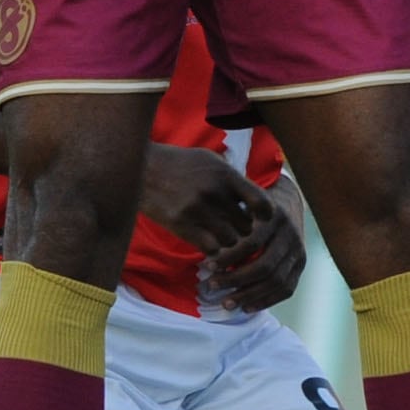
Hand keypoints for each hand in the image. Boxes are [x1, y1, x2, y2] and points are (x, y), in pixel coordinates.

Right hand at [137, 145, 302, 307]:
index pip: (261, 202)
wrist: (144, 168)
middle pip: (246, 226)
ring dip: (228, 240)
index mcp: (226, 175)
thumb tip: (257, 201)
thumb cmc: (181, 164)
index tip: (260, 218)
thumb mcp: (211, 161)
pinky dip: (212, 248)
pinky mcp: (181, 225)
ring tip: (220, 233)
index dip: (265, 214)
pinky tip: (207, 240)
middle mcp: (214, 193)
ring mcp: (197, 211)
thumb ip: (233, 179)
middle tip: (234, 226)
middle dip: (242, 229)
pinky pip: (210, 248)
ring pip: (230, 241)